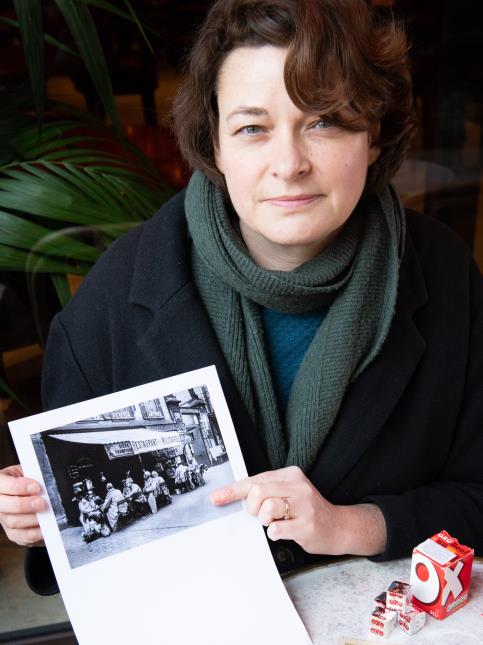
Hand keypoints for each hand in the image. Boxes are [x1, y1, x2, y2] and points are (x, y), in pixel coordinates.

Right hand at [0, 465, 45, 546]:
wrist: (31, 491)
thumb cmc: (30, 478)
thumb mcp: (29, 471)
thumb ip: (33, 476)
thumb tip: (45, 484)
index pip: (2, 485)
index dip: (19, 487)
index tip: (36, 487)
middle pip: (5, 507)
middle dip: (25, 505)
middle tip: (41, 503)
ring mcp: (4, 519)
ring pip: (13, 522)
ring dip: (32, 519)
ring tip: (47, 514)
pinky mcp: (13, 533)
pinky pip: (22, 537)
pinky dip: (36, 532)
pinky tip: (46, 526)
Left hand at [210, 465, 385, 555]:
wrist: (339, 527)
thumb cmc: (307, 511)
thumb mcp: (289, 493)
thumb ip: (265, 492)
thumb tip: (232, 496)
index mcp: (291, 475)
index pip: (254, 479)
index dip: (233, 490)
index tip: (216, 498)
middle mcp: (298, 486)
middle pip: (257, 492)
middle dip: (252, 508)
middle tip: (261, 515)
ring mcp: (304, 506)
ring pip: (266, 509)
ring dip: (265, 521)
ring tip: (276, 522)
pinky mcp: (307, 525)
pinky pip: (276, 529)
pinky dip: (275, 533)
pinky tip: (285, 531)